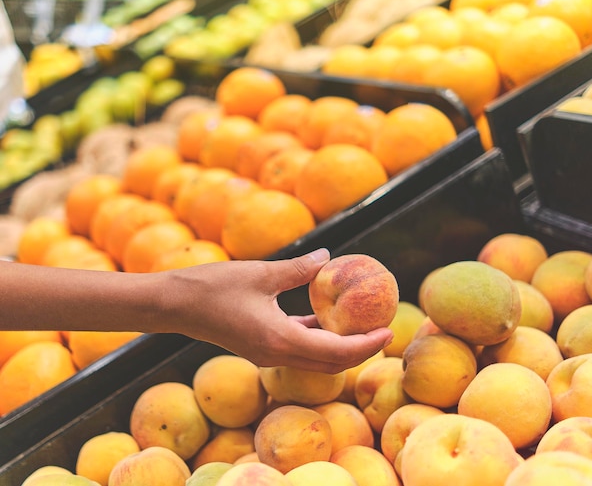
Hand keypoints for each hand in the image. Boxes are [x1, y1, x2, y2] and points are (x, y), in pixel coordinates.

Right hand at [160, 248, 393, 373]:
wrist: (174, 305)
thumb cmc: (213, 287)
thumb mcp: (261, 273)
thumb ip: (299, 268)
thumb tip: (327, 257)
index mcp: (280, 340)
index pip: (337, 352)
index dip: (366, 345)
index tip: (388, 332)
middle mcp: (276, 355)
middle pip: (329, 363)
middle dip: (359, 351)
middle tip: (382, 331)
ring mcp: (266, 354)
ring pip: (314, 358)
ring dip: (339, 346)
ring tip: (359, 324)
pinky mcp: (258, 347)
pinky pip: (296, 347)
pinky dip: (315, 337)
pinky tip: (322, 316)